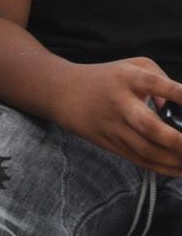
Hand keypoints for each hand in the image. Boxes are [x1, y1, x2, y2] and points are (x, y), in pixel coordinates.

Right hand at [51, 58, 181, 175]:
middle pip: (147, 124)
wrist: (64, 93)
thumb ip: (161, 79)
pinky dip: (163, 168)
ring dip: (174, 160)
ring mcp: (114, 126)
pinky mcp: (111, 144)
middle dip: (175, 139)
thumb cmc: (106, 78)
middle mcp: (120, 103)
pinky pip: (140, 160)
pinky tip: (180, 170)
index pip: (153, 83)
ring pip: (147, 150)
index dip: (175, 92)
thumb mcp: (132, 66)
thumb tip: (177, 109)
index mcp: (127, 78)